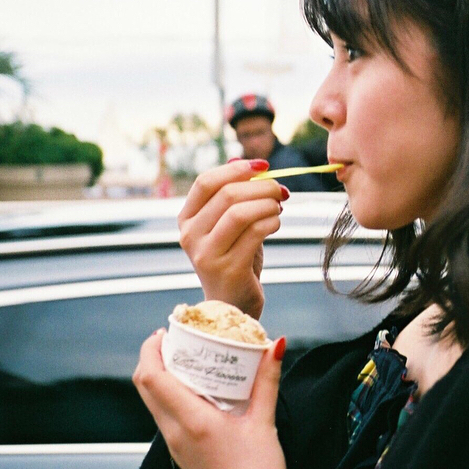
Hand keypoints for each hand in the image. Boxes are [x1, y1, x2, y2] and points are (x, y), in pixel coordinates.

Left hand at [132, 330, 296, 468]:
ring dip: (162, 378)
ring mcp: (175, 448)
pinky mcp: (182, 458)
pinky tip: (200, 393)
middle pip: (145, 387)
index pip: (152, 377)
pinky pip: (166, 419)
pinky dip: (173, 398)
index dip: (151, 349)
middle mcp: (175, 434)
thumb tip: (274, 346)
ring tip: (189, 361)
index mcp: (192, 422)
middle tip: (175, 340)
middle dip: (153, 358)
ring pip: (154, 404)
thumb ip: (268, 381)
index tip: (166, 331)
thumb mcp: (266, 424)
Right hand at [177, 159, 289, 320]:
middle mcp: (190, 236)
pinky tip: (276, 224)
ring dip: (268, 204)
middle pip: (227, 194)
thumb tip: (246, 163)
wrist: (234, 305)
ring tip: (279, 208)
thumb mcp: (230, 225)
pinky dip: (272, 222)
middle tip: (281, 190)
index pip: (206, 182)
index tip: (263, 166)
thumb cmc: (236, 258)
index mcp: (187, 220)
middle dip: (261, 187)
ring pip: (241, 212)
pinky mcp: (228, 268)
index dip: (237, 169)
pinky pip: (256, 232)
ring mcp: (207, 254)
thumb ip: (233, 197)